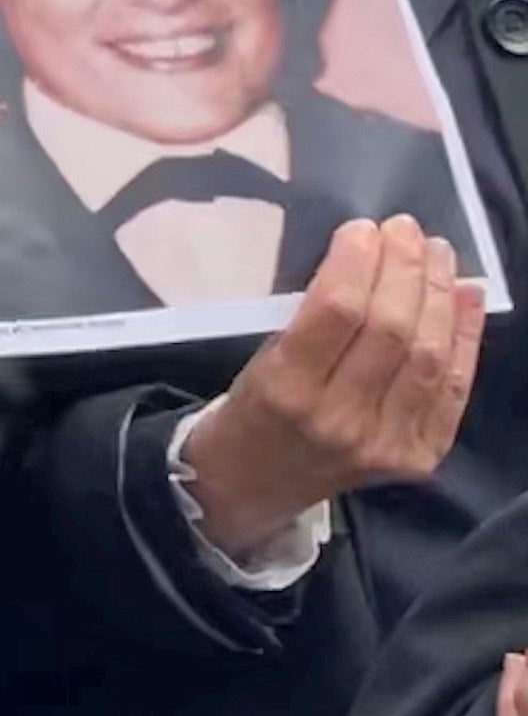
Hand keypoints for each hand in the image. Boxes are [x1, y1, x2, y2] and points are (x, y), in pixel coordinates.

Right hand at [177, 218, 481, 561]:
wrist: (252, 488)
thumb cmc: (248, 410)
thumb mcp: (258, 359)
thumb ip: (311, 319)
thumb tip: (369, 260)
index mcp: (285, 389)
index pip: (336, 312)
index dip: (358, 262)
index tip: (363, 227)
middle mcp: (340, 419)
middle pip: (391, 330)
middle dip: (404, 269)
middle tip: (406, 230)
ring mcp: (386, 442)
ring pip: (428, 355)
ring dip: (439, 294)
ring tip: (438, 253)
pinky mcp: (419, 456)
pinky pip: (452, 389)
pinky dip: (466, 337)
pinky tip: (468, 296)